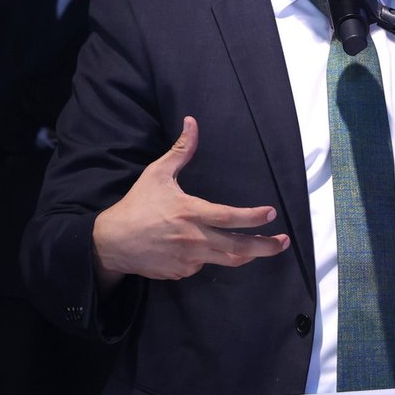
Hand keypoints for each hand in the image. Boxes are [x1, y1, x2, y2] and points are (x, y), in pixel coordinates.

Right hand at [91, 116, 290, 291]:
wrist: (112, 242)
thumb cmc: (137, 205)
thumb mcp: (157, 174)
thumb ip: (180, 150)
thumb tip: (191, 122)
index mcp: (191, 213)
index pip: (230, 217)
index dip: (254, 217)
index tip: (272, 213)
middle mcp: (194, 239)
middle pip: (238, 248)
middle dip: (265, 247)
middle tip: (283, 242)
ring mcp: (188, 259)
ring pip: (226, 261)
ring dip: (246, 256)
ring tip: (260, 250)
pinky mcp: (181, 272)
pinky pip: (202, 266)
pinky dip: (208, 257)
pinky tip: (202, 248)